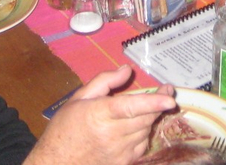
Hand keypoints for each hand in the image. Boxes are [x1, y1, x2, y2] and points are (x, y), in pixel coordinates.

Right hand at [27, 66, 175, 164]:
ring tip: (146, 108)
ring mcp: (119, 151)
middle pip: (145, 117)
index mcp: (100, 114)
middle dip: (159, 104)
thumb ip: (105, 81)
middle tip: (166, 92)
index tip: (169, 97)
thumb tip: (126, 70)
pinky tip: (135, 126)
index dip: (153, 102)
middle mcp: (112, 134)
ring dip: (150, 117)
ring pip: (146, 130)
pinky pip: (142, 144)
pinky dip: (143, 132)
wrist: (56, 162)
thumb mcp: (79, 98)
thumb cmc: (65, 127)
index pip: (132, 106)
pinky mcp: (123, 162)